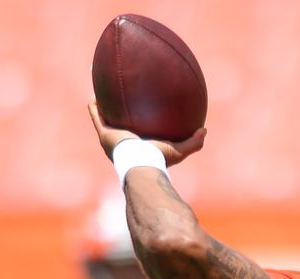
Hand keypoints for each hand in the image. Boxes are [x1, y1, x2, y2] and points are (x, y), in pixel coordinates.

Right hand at [89, 103, 207, 164]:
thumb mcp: (179, 151)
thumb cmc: (159, 160)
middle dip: (117, 113)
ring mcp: (111, 138)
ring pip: (104, 118)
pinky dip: (94, 106)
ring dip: (102, 107)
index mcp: (138, 146)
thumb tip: (204, 130)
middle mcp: (122, 143)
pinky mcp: (104, 134)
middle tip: (120, 100)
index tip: (139, 112)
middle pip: (118, 124)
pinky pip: (97, 116)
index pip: (137, 133)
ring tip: (102, 92)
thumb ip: (193, 142)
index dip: (136, 123)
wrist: (141, 164)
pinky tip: (95, 94)